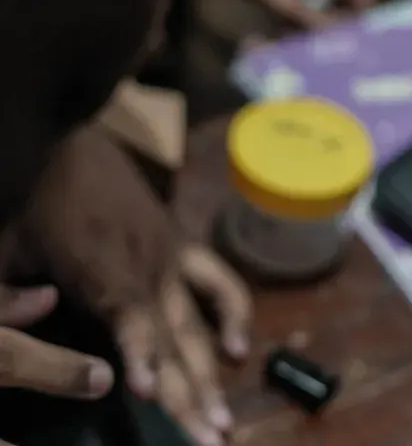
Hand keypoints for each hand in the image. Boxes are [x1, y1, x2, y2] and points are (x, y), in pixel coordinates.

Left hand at [20, 129, 251, 445]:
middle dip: (190, 393)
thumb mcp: (9, 244)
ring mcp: (172, 262)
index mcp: (101, 267)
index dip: (140, 350)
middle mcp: (146, 270)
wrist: (85, 145)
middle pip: (173, 338)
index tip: (149, 389)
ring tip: (223, 423)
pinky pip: (220, 285)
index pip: (126, 314)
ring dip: (212, 377)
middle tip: (210, 439)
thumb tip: (36, 317)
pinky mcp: (187, 251)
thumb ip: (10, 287)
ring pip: (197, 326)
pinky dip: (233, 315)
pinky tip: (237, 352)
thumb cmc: (41, 202)